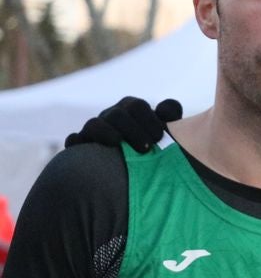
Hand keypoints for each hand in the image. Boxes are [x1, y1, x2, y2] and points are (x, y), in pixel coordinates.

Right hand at [64, 96, 181, 152]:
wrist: (130, 171)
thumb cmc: (152, 146)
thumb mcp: (163, 131)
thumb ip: (169, 116)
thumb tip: (167, 111)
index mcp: (131, 110)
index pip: (137, 106)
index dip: (149, 119)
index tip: (159, 137)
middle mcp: (111, 117)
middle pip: (117, 114)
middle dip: (132, 130)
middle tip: (146, 148)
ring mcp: (93, 130)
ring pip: (94, 125)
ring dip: (107, 133)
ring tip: (119, 144)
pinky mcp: (80, 146)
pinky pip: (74, 141)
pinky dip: (79, 144)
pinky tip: (88, 151)